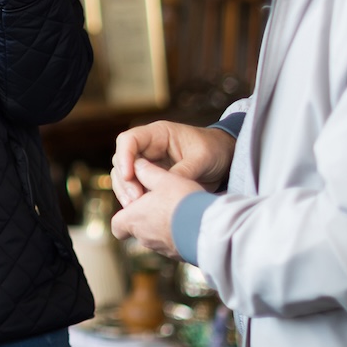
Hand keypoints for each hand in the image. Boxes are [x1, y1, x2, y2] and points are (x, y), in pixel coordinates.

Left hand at [110, 159, 203, 259]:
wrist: (209, 229)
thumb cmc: (182, 202)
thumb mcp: (164, 179)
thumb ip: (148, 172)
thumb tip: (137, 164)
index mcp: (133, 219)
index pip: (116, 225)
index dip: (123, 216)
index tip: (134, 205)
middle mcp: (143, 238)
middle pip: (137, 229)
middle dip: (146, 217)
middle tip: (160, 203)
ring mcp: (161, 249)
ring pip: (156, 237)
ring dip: (163, 225)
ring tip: (179, 211)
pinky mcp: (178, 255)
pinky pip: (174, 244)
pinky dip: (178, 234)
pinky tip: (191, 223)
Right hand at [111, 121, 234, 207]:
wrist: (225, 159)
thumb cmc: (214, 150)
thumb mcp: (202, 158)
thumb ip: (183, 171)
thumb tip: (165, 189)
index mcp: (158, 134)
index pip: (129, 140)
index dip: (124, 157)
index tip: (129, 175)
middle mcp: (147, 148)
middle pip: (121, 161)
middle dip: (124, 181)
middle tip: (135, 200)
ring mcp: (147, 164)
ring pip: (124, 177)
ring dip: (126, 192)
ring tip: (134, 209)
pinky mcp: (151, 179)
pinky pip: (135, 189)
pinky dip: (135, 200)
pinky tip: (140, 212)